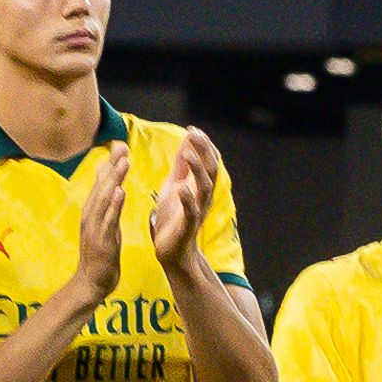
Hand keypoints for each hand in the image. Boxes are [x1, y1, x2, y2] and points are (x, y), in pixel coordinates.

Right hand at [64, 148, 129, 304]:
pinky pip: (108, 220)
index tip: (120, 144)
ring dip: (113, 179)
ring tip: (123, 162)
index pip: (101, 182)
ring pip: (104, 199)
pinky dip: (113, 205)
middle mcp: (90, 216)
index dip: (110, 163)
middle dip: (112, 165)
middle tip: (122, 146)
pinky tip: (120, 192)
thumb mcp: (104, 225)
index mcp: (92, 212)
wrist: (91, 284)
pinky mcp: (101, 241)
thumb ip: (107, 203)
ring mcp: (94, 228)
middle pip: (102, 186)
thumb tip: (112, 182)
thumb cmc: (100, 255)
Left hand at [148, 127, 225, 269]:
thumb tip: (186, 141)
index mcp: (197, 186)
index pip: (207, 161)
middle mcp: (201, 197)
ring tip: (188, 153)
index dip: (203, 145)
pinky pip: (191, 212)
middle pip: (210, 169)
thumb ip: (181, 166)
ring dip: (197, 169)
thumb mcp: (174, 186)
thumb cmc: (172, 218)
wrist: (172, 252)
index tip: (193, 129)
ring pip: (204, 187)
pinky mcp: (188, 227)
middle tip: (195, 134)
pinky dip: (187, 199)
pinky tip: (181, 188)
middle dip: (203, 151)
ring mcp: (196, 211)